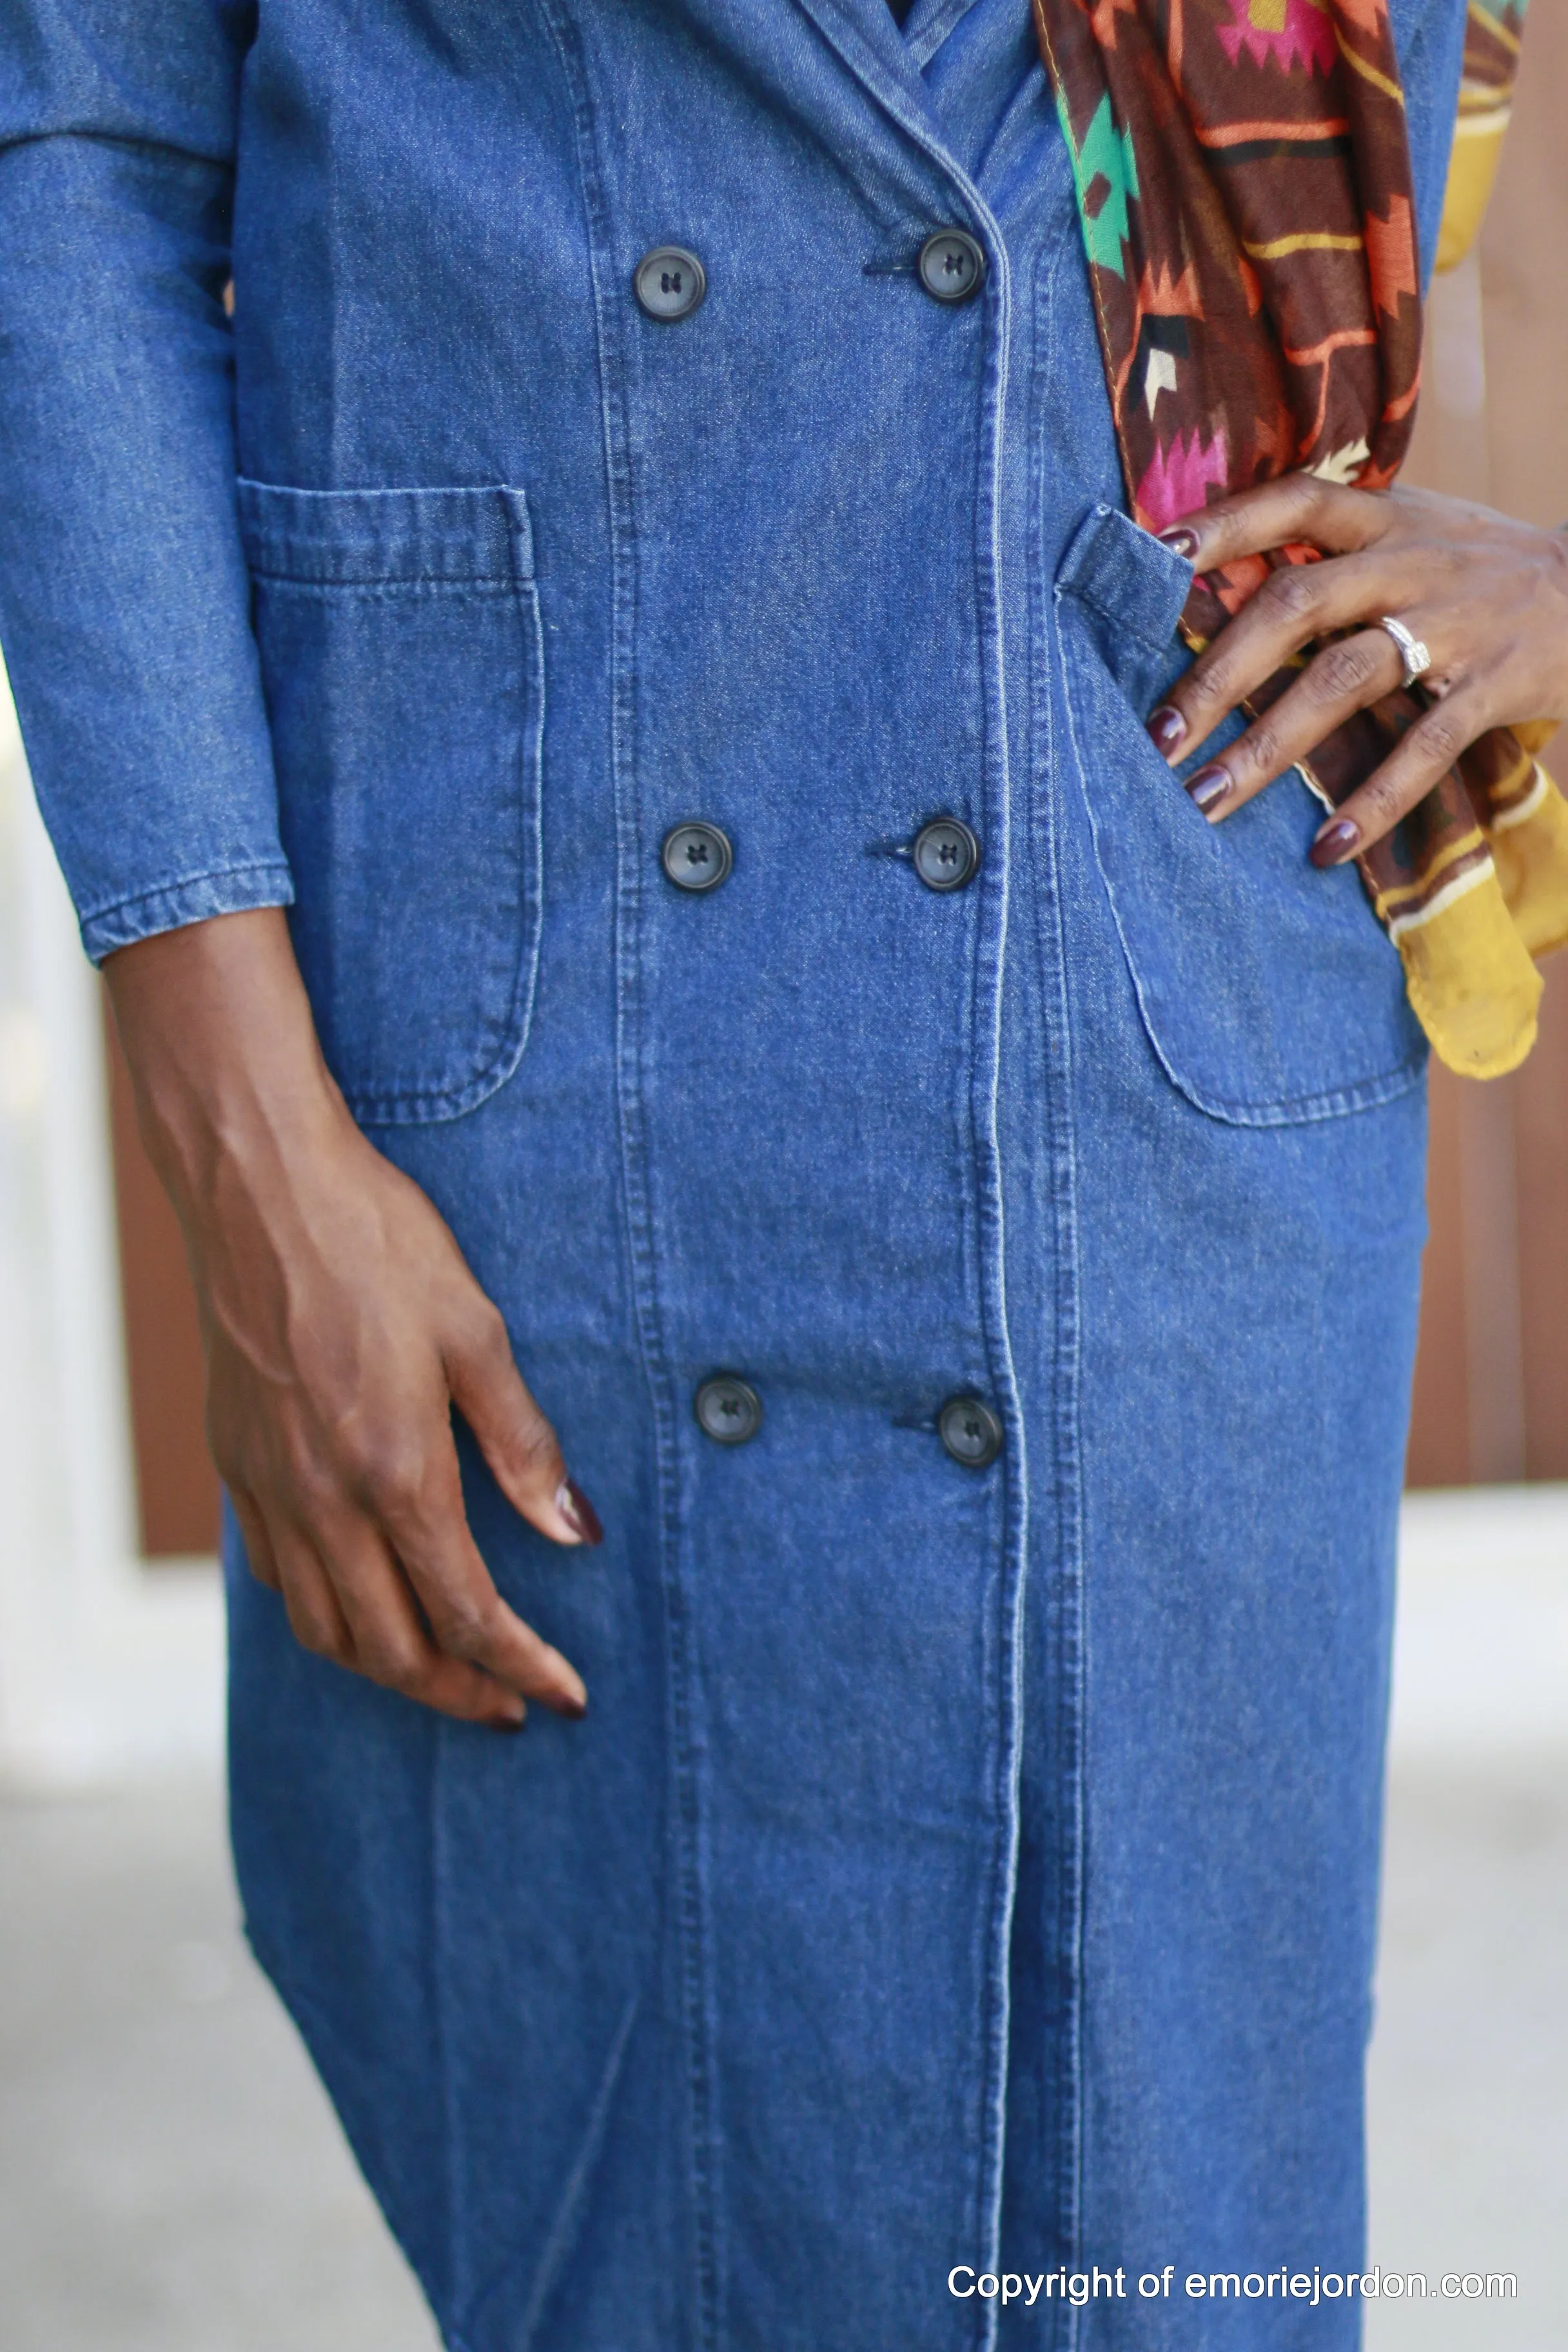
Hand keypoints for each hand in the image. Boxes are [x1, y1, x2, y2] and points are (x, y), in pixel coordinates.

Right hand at [105, 908, 596, 1730]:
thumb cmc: (375, 1244)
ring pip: (326, 1631)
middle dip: (460, 1693)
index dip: (524, 1666)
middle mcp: (324, 1500)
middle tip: (513, 1707)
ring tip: (446, 1675)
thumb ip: (525, 1445)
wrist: (258, 1191)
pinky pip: (279, 1581)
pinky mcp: (238, 1466)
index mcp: (395, 1471)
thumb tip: (577, 1531)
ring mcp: (272, 1490)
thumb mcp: (476, 1333)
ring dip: (391, 1670)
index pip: (469, 1612)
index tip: (566, 1695)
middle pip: (392, 1649)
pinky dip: (327, 1617)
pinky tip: (362, 1602)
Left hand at [1144, 476, 1567, 864]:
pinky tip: (1324, 848)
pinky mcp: (1495, 684)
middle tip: (1154, 741)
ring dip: (1268, 746)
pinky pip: (1425, 747)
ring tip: (1205, 801)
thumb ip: (1336, 551)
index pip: (1295, 501)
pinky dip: (1374, 799)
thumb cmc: (1482, 571)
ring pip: (1343, 678)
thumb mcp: (1418, 533)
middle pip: (1296, 604)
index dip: (1226, 524)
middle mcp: (1412, 563)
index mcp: (1386, 520)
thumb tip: (1220, 584)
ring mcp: (1454, 625)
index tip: (1157, 556)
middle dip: (1216, 675)